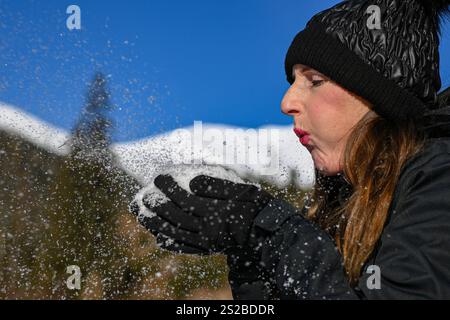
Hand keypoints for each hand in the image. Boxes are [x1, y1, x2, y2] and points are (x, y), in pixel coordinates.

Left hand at [130, 174, 272, 254]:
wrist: (267, 235)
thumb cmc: (256, 207)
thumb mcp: (241, 190)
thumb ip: (217, 184)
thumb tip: (193, 180)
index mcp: (215, 212)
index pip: (185, 198)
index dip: (169, 187)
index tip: (159, 177)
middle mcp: (207, 230)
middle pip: (175, 217)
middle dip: (157, 205)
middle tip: (145, 194)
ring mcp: (206, 242)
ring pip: (175, 233)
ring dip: (155, 224)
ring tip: (141, 213)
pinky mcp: (208, 250)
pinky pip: (184, 249)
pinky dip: (170, 243)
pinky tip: (159, 238)